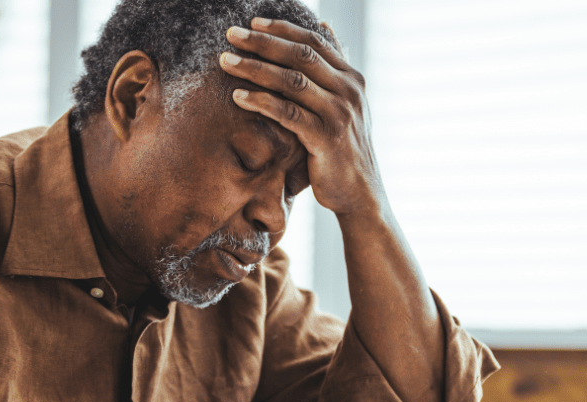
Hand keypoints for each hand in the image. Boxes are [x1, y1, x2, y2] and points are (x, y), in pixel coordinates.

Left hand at [220, 17, 383, 216]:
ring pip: (292, 81)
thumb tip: (324, 25)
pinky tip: (238, 97)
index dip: (282, 29)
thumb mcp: (344, 103)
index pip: (314, 42)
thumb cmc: (343, 149)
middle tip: (230, 35)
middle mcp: (348, 90)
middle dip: (262, 43)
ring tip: (226, 61)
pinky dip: (262, 102)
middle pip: (300, 56)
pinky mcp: (326, 138)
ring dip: (255, 68)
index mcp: (351, 78)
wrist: (360, 193)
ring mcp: (339, 114)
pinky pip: (289, 114)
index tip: (253, 23)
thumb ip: (332, 68)